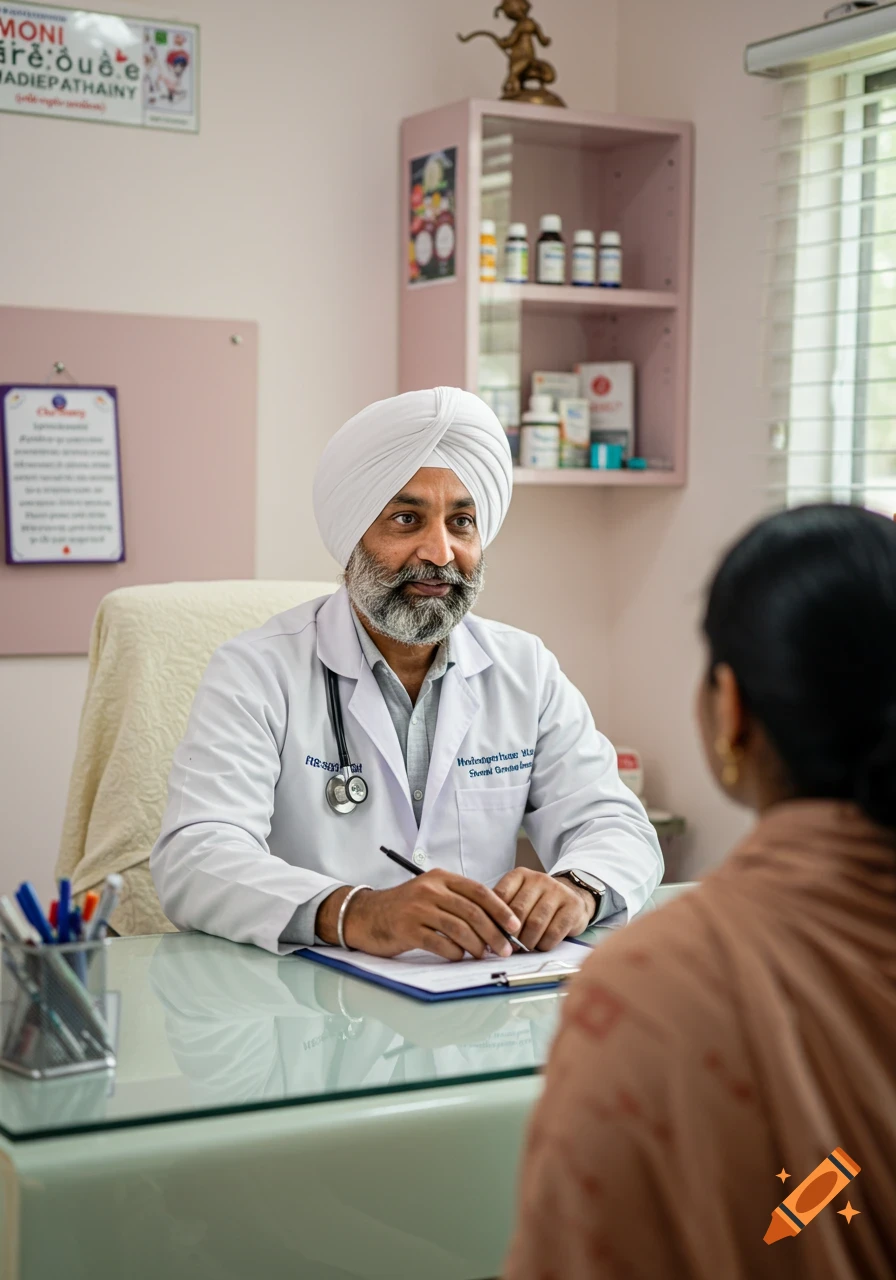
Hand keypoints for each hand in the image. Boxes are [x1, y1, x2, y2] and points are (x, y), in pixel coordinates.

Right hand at [315, 871, 522, 961]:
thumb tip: (493, 923)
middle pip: (472, 911)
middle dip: (494, 932)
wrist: (365, 914)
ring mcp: (417, 909)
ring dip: (477, 945)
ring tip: (484, 956)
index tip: (514, 925)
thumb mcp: (431, 894)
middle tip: (505, 948)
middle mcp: (430, 889)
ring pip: (458, 928)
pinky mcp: (407, 929)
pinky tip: (459, 957)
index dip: (500, 908)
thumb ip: (457, 902)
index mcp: (440, 878)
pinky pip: (439, 943)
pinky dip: (454, 953)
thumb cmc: (404, 908)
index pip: (478, 890)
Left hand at [492, 868, 592, 950]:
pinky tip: (541, 945)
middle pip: (518, 911)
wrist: (572, 897)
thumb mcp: (518, 897)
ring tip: (525, 948)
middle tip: (508, 947)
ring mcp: (557, 891)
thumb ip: (502, 908)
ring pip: (535, 923)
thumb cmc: (537, 902)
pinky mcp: (573, 906)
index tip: (493, 934)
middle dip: (511, 935)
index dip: (494, 919)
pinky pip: (554, 932)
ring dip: (527, 942)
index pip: (500, 895)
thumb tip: (482, 930)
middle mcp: (539, 879)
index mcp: (520, 875)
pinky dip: (544, 945)